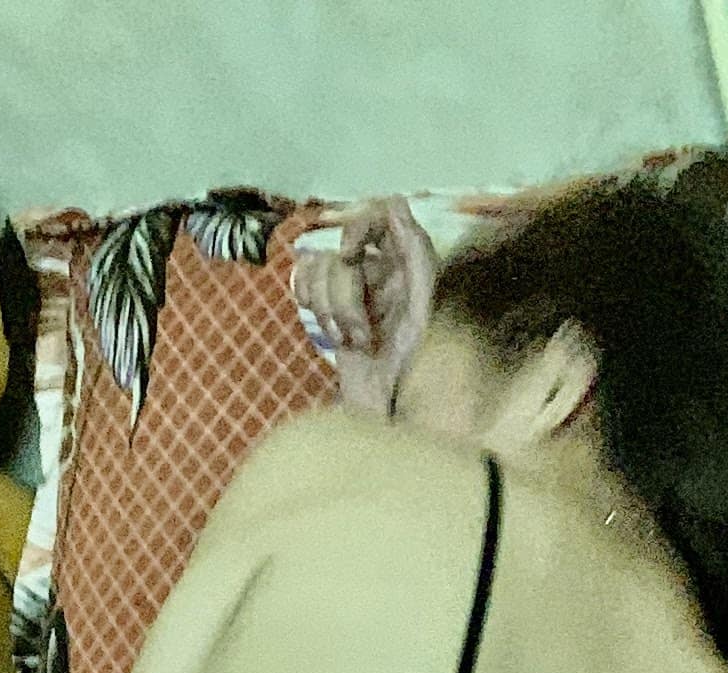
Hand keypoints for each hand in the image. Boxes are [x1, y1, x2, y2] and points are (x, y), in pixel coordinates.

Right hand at [288, 197, 437, 419]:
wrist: (386, 410)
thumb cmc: (411, 367)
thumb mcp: (423, 309)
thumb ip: (417, 254)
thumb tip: (394, 206)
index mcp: (409, 260)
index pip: (383, 210)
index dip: (359, 224)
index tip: (350, 255)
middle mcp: (381, 264)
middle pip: (342, 248)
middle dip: (344, 296)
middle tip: (362, 333)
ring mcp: (352, 284)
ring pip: (318, 267)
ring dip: (330, 312)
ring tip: (352, 342)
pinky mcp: (327, 306)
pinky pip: (304, 282)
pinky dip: (313, 309)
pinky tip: (333, 335)